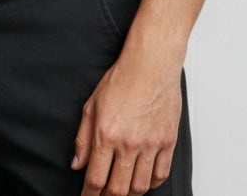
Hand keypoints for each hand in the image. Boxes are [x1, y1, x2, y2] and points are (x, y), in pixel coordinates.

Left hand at [71, 43, 182, 194]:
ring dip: (129, 194)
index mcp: (106, 134)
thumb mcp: (92, 104)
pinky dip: (151, 184)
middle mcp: (129, 143)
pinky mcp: (168, 140)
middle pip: (118, 190)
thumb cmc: (122, 78)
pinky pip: (160, 175)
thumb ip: (83, 138)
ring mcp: (150, 143)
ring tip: (123, 190)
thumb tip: (78, 164)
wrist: (151, 63)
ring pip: (140, 187)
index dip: (89, 195)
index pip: (95, 179)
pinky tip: (143, 181)